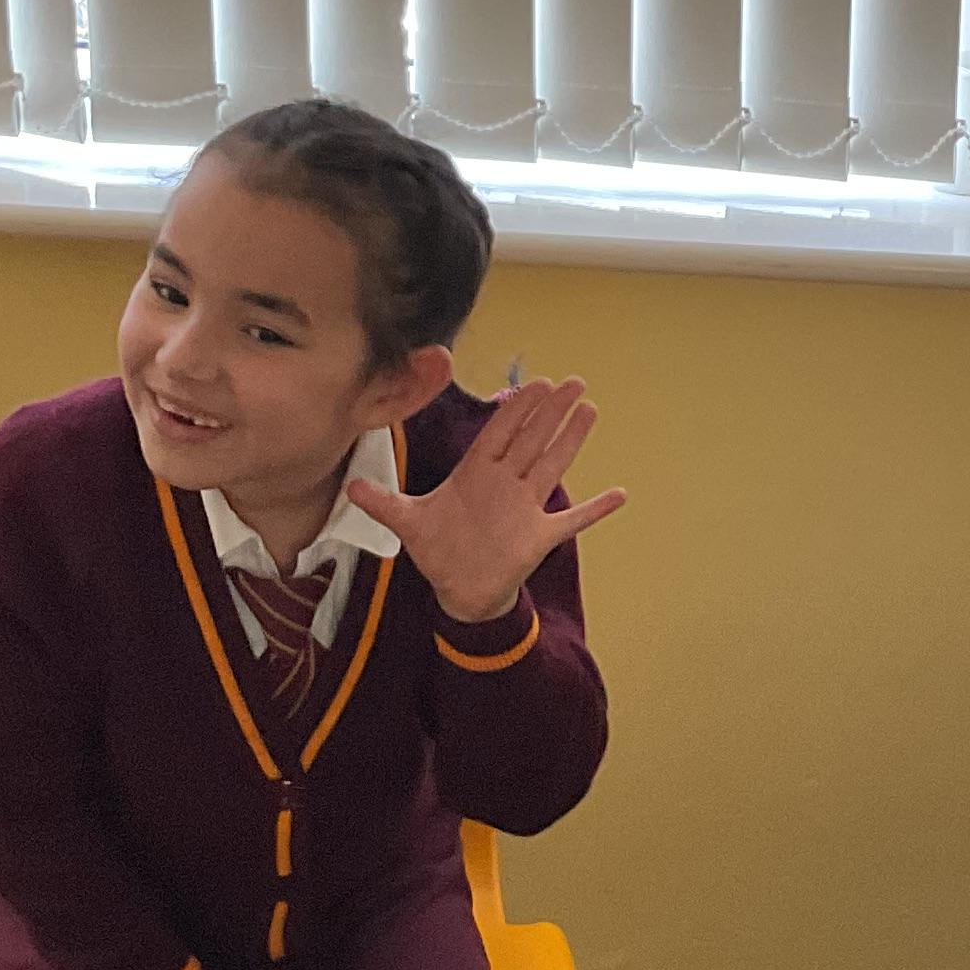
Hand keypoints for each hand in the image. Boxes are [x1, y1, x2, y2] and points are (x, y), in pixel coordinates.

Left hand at [350, 376, 625, 629]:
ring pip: (551, 465)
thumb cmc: (437, 549)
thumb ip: (383, 502)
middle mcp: (504, 483)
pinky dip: (595, 510)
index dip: (517, 407)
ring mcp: (525, 507)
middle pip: (531, 439)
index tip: (536, 382)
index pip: (499, 432)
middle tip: (572, 381)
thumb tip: (349, 487)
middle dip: (551, 410)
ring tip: (590, 410)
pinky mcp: (538, 535)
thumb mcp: (407, 523)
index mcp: (475, 473)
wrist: (458, 589)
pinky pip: (572, 520)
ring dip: (571, 440)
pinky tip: (620, 494)